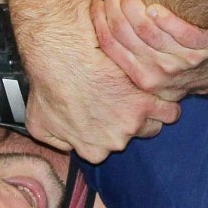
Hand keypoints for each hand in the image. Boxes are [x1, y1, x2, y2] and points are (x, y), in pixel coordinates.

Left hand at [17, 0, 178, 162]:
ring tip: (149, 96)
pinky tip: (160, 92)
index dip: (112, 128)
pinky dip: (168, 103)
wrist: (63, 56)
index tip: (111, 113)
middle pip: (135, 136)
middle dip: (134, 119)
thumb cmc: (49, 85)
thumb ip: (57, 141)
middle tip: (128, 99)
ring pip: (156, 124)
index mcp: (93, 150)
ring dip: (154, 113)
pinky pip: (170, 110)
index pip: (111, 146)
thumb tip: (68, 146)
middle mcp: (114, 142)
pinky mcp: (146, 102)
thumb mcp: (38, 122)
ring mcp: (132, 124)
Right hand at [91, 0, 207, 99]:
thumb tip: (98, 20)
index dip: (99, 20)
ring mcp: (184, 64)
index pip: (110, 46)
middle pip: (126, 34)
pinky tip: (156, 6)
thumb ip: (130, 51)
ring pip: (147, 31)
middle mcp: (159, 74)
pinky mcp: (207, 49)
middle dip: (115, 6)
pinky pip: (182, 33)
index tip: (97, 1)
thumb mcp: (153, 66)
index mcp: (141, 78)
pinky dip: (167, 18)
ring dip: (134, 5)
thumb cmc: (182, 59)